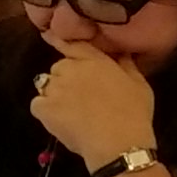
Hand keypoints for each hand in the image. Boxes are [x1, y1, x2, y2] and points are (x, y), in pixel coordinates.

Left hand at [27, 45, 156, 167]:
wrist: (118, 142)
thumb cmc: (134, 113)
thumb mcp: (139, 84)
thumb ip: (127, 64)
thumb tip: (121, 52)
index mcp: (95, 61)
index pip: (73, 44)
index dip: (59, 40)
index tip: (47, 34)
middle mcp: (71, 69)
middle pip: (59, 68)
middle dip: (65, 78)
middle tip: (79, 96)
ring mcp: (56, 88)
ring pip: (46, 85)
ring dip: (54, 94)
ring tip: (69, 111)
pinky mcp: (44, 107)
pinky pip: (37, 104)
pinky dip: (44, 111)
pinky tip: (58, 120)